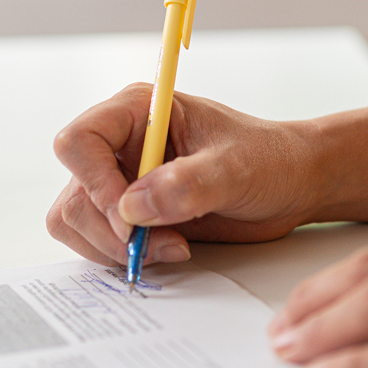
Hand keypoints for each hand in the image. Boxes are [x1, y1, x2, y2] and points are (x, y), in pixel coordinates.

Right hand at [46, 85, 367, 266]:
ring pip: (75, 219)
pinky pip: (94, 240)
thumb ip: (189, 184)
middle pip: (75, 190)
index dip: (94, 182)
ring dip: (113, 247)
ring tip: (170, 247)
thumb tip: (134, 206)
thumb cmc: (271, 159)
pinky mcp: (129, 214)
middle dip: (109, 228)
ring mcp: (120, 179)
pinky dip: (119, 256)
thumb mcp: (237, 169)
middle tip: (160, 243)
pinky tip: (167, 251)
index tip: (130, 217)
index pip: (79, 140)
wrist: (293, 184)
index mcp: (138, 110)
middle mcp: (120, 143)